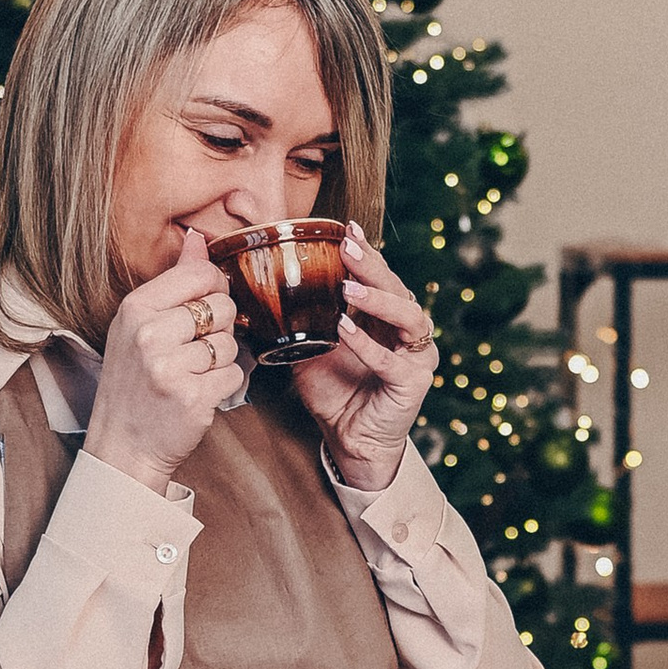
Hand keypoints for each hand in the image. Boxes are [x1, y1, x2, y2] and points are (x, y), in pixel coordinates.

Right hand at [83, 227, 247, 496]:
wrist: (123, 446)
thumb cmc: (133, 382)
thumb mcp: (139, 325)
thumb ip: (173, 281)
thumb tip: (197, 239)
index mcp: (135, 309)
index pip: (198, 275)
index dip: (215, 289)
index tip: (205, 308)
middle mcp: (149, 334)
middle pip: (221, 308)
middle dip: (220, 329)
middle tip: (195, 350)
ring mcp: (170, 367)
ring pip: (231, 344)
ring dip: (221, 360)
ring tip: (192, 374)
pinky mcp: (193, 397)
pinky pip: (234, 375)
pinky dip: (224, 385)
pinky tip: (199, 392)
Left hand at [293, 221, 437, 488]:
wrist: (348, 440)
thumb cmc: (334, 392)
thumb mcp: (307, 347)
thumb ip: (294, 319)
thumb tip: (252, 289)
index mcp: (385, 317)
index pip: (379, 277)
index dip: (365, 252)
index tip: (345, 228)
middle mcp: (406, 331)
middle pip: (397, 287)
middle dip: (372, 265)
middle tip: (348, 245)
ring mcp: (415, 356)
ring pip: (408, 317)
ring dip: (378, 299)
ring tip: (349, 287)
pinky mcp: (413, 383)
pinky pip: (392, 361)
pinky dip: (368, 345)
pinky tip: (345, 331)